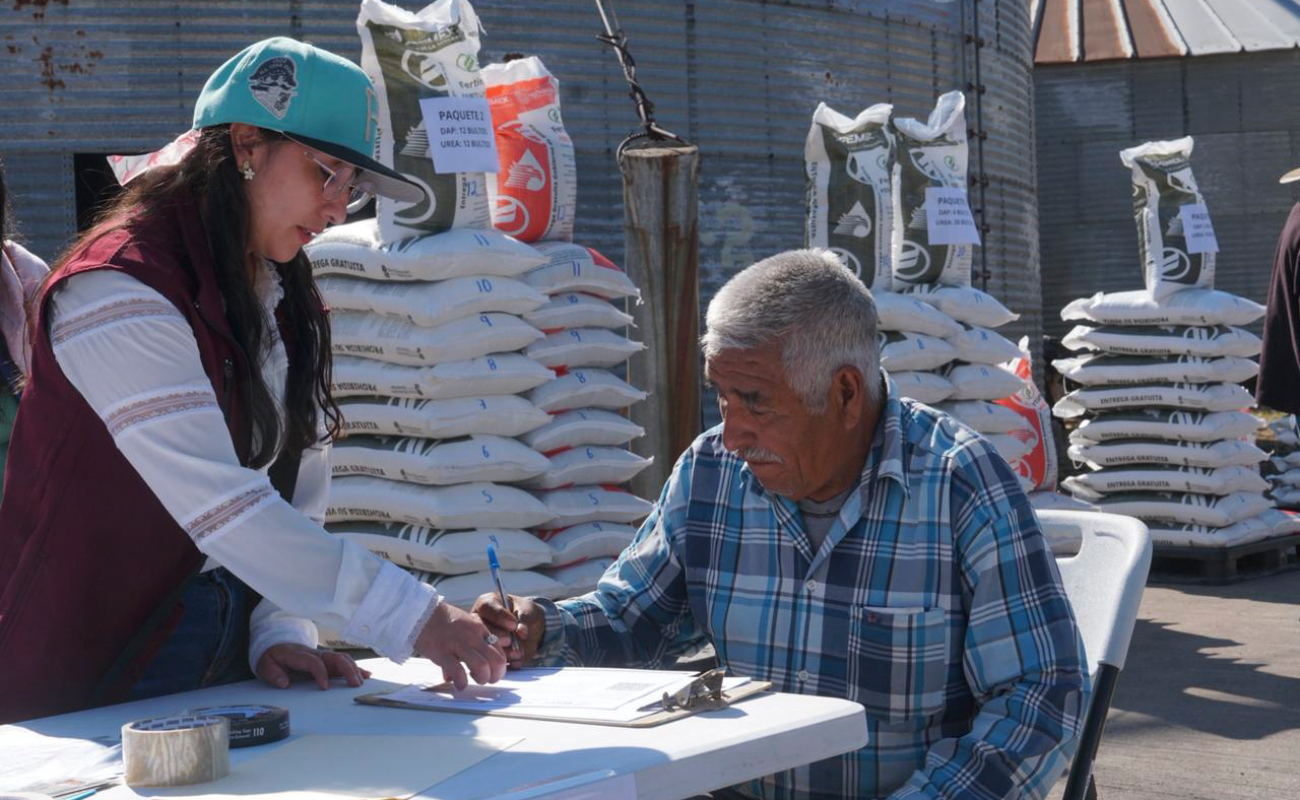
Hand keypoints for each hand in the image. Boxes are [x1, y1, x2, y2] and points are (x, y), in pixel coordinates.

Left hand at [255, 643, 370, 689]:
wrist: (275, 645)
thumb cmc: (272, 657)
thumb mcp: (265, 665)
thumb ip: (273, 674)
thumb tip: (284, 683)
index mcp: (298, 655)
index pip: (314, 662)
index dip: (321, 673)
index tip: (325, 687)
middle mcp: (314, 653)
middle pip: (334, 657)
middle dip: (346, 669)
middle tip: (354, 684)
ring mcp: (322, 656)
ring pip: (341, 659)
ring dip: (353, 669)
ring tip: (361, 682)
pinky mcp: (326, 660)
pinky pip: (343, 662)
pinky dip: (355, 667)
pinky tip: (365, 674)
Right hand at [414, 601, 508, 689]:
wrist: (419, 611)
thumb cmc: (439, 620)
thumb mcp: (462, 626)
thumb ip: (469, 644)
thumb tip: (468, 665)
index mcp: (478, 628)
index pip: (499, 650)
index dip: (500, 666)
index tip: (494, 673)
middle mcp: (472, 635)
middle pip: (496, 659)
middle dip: (496, 675)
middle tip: (489, 680)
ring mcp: (457, 643)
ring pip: (482, 666)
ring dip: (482, 678)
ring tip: (475, 680)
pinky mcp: (442, 651)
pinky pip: (458, 671)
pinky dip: (462, 682)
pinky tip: (460, 684)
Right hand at [472, 592, 544, 668]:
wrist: (531, 629)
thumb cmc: (525, 613)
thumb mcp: (528, 611)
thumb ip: (525, 619)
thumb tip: (521, 631)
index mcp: (487, 604)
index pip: (486, 607)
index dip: (499, 616)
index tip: (513, 624)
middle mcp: (479, 621)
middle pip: (481, 629)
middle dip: (498, 637)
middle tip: (510, 640)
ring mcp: (481, 639)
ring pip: (485, 647)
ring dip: (503, 652)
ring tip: (518, 652)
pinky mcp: (488, 655)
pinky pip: (493, 661)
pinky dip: (507, 662)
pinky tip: (517, 660)